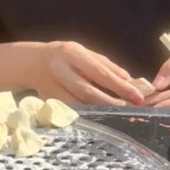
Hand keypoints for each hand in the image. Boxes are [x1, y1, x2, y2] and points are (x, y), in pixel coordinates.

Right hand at [31, 41, 145, 105]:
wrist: (31, 62)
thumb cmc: (64, 56)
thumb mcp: (84, 52)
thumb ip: (106, 65)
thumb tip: (129, 79)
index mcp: (71, 53)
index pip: (99, 72)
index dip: (120, 86)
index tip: (137, 96)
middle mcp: (60, 69)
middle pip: (88, 91)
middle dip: (111, 101)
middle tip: (130, 108)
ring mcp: (52, 86)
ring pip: (79, 103)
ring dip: (100, 110)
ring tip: (118, 113)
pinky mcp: (49, 100)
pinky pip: (71, 110)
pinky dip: (87, 114)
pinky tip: (100, 117)